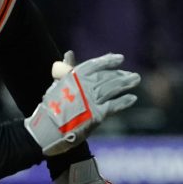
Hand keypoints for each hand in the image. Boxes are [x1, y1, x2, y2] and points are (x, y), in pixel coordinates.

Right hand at [24, 53, 139, 155]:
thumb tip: (69, 53)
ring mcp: (91, 100)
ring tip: (136, 80)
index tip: (120, 58)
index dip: (108, 60)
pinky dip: (124, 101)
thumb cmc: (50, 108)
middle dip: (121, 74)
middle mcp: (84, 85)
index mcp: (73, 76)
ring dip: (126, 83)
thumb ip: (66, 70)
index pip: (95, 64)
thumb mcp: (56, 85)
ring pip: (113, 88)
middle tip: (132, 75)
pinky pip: (114, 105)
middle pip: (107, 77)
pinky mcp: (97, 114)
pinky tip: (132, 98)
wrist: (46, 130)